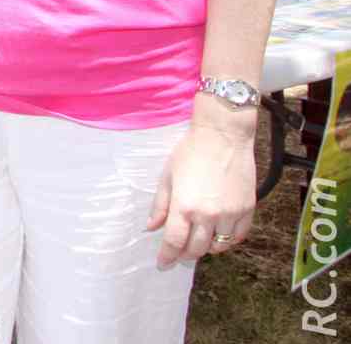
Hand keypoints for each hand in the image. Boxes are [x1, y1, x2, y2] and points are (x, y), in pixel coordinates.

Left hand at [148, 116, 256, 268]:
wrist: (223, 137)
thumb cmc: (190, 152)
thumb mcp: (168, 176)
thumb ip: (160, 205)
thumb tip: (152, 227)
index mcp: (184, 206)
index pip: (174, 242)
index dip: (167, 256)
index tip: (162, 263)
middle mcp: (208, 215)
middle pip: (197, 249)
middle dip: (185, 254)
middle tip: (178, 254)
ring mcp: (230, 213)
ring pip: (219, 245)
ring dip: (207, 249)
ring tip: (198, 243)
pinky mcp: (248, 209)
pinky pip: (239, 236)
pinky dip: (228, 241)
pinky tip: (219, 236)